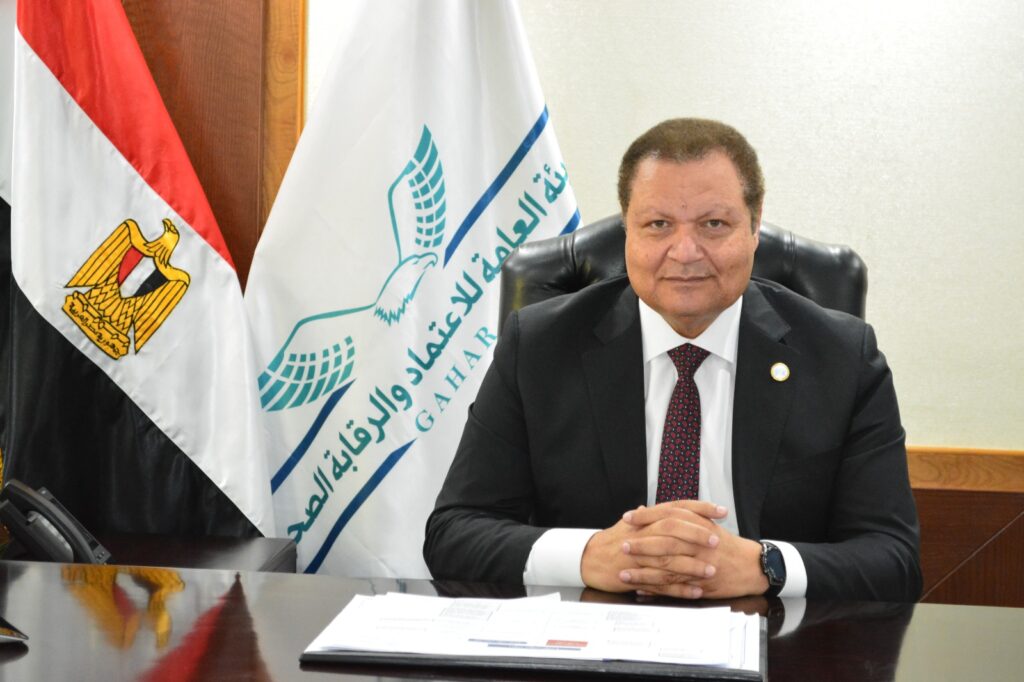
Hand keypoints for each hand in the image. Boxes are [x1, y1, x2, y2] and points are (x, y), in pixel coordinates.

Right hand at [580, 501, 723, 596]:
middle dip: (697, 535)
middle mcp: (644, 534)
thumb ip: (650, 516)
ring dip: (692, 566)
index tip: (721, 511)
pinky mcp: (636, 576)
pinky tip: (696, 591)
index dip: (701, 508)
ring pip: (669, 558)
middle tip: (717, 542)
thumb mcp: (631, 523)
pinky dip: (680, 589)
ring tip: (712, 571)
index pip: (677, 508)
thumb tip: (663, 507)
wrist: (589, 559)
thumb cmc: (611, 541)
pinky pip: (661, 584)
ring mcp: (640, 556)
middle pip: (673, 529)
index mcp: (647, 520)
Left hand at [622, 502, 767, 599]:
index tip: (628, 517)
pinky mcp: (701, 585)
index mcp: (698, 525)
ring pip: (668, 568)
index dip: (646, 517)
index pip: (668, 516)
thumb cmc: (725, 545)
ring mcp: (700, 565)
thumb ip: (679, 516)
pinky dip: (657, 590)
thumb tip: (648, 510)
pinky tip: (641, 591)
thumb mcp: (705, 523)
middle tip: (622, 546)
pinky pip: (676, 589)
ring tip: (624, 574)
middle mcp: (699, 544)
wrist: (751, 566)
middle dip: (642, 544)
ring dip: (643, 572)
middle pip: (666, 541)